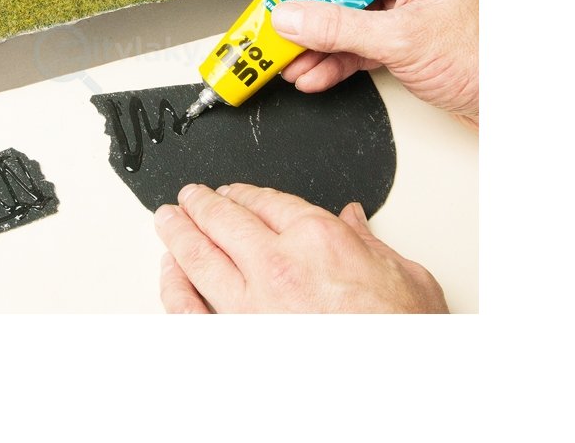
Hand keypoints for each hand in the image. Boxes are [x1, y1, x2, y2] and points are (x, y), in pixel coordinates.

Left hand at [155, 183, 447, 313]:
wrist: (395, 381)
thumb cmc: (404, 336)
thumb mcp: (406, 278)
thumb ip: (370, 243)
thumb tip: (355, 220)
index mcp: (319, 241)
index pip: (268, 202)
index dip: (246, 193)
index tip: (236, 193)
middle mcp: (278, 267)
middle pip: (225, 220)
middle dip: (203, 204)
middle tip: (190, 197)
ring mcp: (250, 306)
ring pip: (199, 257)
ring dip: (178, 233)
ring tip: (168, 220)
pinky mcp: (234, 340)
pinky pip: (189, 310)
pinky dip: (174, 286)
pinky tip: (169, 272)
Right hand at [270, 0, 478, 127]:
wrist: (516, 106)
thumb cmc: (485, 59)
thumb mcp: (399, 39)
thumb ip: (338, 28)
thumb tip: (291, 17)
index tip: (279, 0)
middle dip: (310, 24)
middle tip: (276, 37)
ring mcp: (409, 10)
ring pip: (349, 23)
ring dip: (319, 48)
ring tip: (289, 65)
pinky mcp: (407, 41)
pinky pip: (361, 46)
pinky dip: (338, 62)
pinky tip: (315, 76)